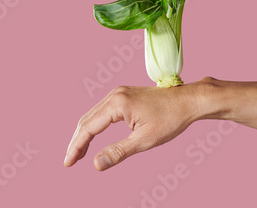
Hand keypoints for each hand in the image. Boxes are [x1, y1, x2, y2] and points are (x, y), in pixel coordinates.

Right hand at [63, 81, 203, 170]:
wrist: (189, 100)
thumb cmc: (170, 119)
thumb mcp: (145, 140)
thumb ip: (118, 152)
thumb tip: (96, 164)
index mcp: (117, 104)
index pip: (88, 128)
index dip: (76, 147)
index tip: (68, 164)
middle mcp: (115, 94)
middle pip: (87, 120)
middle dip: (77, 141)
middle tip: (70, 161)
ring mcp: (120, 92)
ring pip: (93, 114)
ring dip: (85, 133)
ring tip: (79, 153)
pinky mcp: (125, 94)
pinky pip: (103, 110)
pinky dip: (95, 125)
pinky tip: (94, 136)